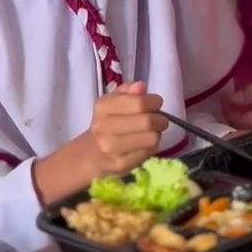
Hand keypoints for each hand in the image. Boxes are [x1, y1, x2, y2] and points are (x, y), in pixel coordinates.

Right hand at [32, 82, 167, 204]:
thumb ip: (128, 90)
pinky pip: (149, 152)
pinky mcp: (121, 164)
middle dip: (160, 119)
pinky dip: (152, 146)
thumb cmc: (107, 121)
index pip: (139, 102)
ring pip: (151, 138)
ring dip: (157, 133)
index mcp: (103, 107)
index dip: (154, 101)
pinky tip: (145, 143)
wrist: (91, 153)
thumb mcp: (114, 100)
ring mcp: (111, 148)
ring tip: (152, 131)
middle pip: (147, 121)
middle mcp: (104, 127)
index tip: (156, 103)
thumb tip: (140, 86)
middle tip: (160, 119)